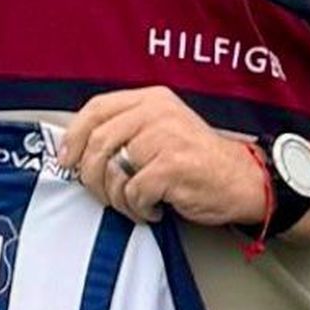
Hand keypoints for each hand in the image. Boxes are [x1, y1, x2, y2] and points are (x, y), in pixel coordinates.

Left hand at [58, 86, 268, 226]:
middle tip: (103, 193)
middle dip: (92, 176)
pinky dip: (138, 209)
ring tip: (135, 204)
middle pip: (98, 143)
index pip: (96, 108)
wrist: (243, 180)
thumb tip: (78, 147)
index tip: (66, 159)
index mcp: (151, 99)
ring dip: (117, 199)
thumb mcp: (163, 128)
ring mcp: (165, 138)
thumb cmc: (198, 160)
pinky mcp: (172, 167)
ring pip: (112, 172)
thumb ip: (127, 129)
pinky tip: (154, 209)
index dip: (74, 136)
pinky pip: (133, 193)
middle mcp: (156, 113)